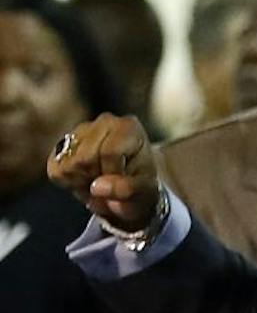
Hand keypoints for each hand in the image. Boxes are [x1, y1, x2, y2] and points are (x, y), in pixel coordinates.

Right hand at [45, 113, 158, 227]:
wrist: (136, 180)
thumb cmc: (144, 183)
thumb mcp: (146, 190)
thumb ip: (127, 188)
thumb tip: (96, 187)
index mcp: (128, 127)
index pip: (109, 152)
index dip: (113, 174)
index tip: (124, 182)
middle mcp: (103, 122)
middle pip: (84, 159)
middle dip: (96, 180)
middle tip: (111, 186)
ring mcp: (80, 131)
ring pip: (67, 166)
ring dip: (83, 183)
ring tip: (101, 183)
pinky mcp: (63, 144)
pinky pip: (55, 170)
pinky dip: (69, 183)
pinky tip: (87, 181)